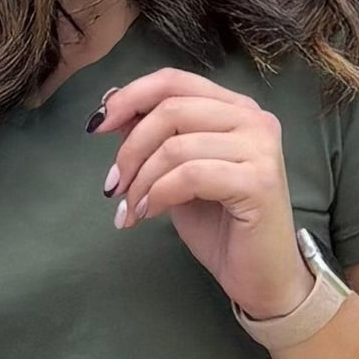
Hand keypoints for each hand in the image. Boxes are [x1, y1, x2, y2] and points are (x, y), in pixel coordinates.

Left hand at [92, 66, 306, 324]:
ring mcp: (260, 148)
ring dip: (141, 180)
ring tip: (131, 209)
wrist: (261, 276)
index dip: (129, 97)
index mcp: (235, 108)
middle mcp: (253, 118)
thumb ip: (154, 138)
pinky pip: (189, 176)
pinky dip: (159, 195)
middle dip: (129, 149)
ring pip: (176, 145)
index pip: (174, 81)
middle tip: (112, 186)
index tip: (96, 127)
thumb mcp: (176, 173)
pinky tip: (149, 215)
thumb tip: (111, 104)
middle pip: (171, 109)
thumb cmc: (220, 226)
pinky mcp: (259, 180)